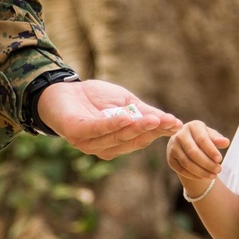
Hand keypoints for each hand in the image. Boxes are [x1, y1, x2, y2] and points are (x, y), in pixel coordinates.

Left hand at [35, 78, 179, 158]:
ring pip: (117, 138)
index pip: (142, 138)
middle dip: (151, 130)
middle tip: (169, 121)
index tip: (177, 124)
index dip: (159, 131)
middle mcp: (106, 148)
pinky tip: (126, 118)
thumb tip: (173, 122)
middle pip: (132, 140)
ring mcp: (90, 143)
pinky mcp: (77, 134)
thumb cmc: (94, 98)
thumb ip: (144, 113)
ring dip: (136, 128)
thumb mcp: (125, 103)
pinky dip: (113, 125)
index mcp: (119, 143)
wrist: (61, 90)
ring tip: (153, 120)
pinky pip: (97, 131)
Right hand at [167, 120, 229, 190]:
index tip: (220, 159)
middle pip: (193, 152)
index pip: (201, 139)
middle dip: (207, 163)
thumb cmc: (203, 138)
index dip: (211, 150)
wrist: (187, 143)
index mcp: (192, 126)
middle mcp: (179, 135)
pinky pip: (181, 170)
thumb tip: (226, 142)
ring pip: (187, 163)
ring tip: (213, 176)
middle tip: (218, 170)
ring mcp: (172, 147)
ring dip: (201, 172)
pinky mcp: (170, 159)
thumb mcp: (211, 136)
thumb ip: (218, 139)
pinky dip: (193, 176)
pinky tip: (203, 177)